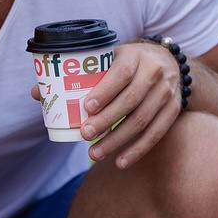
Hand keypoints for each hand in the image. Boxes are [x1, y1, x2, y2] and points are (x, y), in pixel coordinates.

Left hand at [78, 42, 186, 169]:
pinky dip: (137, 150)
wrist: (168, 62)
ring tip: (95, 154)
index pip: (122, 74)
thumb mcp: (112, 57)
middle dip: (106, 120)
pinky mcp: (173, 109)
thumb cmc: (129, 63)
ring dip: (117, 140)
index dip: (105, 92)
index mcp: (135, 56)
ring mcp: (166, 92)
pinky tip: (120, 161)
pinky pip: (155, 133)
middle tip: (85, 135)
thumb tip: (44, 94)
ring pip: (141, 120)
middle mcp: (154, 72)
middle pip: (130, 100)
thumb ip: (85, 74)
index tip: (87, 108)